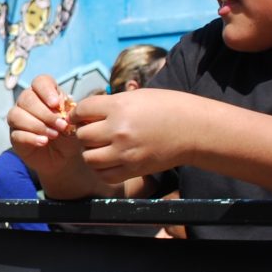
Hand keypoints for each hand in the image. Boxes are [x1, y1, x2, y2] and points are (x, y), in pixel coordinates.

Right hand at [6, 76, 89, 185]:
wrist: (64, 157)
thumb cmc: (70, 135)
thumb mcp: (75, 123)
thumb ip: (70, 113)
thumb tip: (61, 108)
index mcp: (45, 93)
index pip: (40, 82)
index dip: (46, 90)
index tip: (56, 104)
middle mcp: (28, 102)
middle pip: (27, 98)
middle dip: (45, 113)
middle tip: (61, 125)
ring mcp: (19, 118)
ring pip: (17, 114)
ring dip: (37, 125)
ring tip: (54, 135)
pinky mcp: (15, 135)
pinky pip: (17, 133)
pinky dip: (31, 137)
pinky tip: (44, 142)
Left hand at [72, 89, 198, 184]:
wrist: (194, 129)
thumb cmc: (167, 107)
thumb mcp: (136, 97)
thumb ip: (111, 105)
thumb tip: (87, 113)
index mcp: (118, 107)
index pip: (82, 110)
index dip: (78, 113)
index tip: (80, 116)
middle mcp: (118, 130)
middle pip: (83, 135)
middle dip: (85, 133)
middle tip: (94, 131)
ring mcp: (125, 152)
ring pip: (89, 157)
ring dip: (91, 152)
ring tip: (101, 147)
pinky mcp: (133, 169)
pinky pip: (104, 174)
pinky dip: (102, 169)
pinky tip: (109, 160)